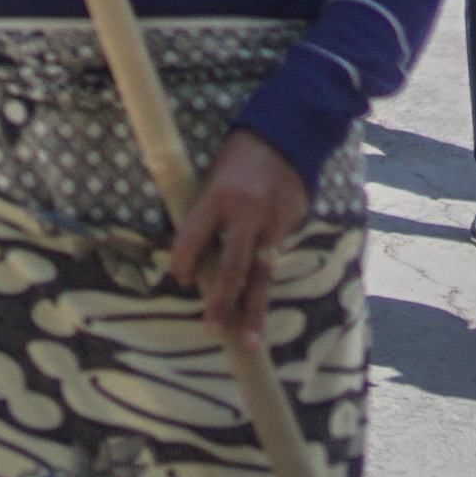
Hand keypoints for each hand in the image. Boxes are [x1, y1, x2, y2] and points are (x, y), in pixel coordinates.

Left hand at [166, 129, 310, 341]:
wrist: (286, 134)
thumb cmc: (237, 158)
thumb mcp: (211, 177)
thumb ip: (205, 214)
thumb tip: (193, 256)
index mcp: (216, 195)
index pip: (192, 239)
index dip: (184, 264)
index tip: (183, 279)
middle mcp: (246, 210)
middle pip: (231, 266)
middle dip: (221, 302)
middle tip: (212, 330)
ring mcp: (273, 220)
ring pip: (261, 274)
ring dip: (254, 311)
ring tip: (250, 342)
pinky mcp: (292, 224)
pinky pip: (274, 258)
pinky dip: (265, 281)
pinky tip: (260, 306)